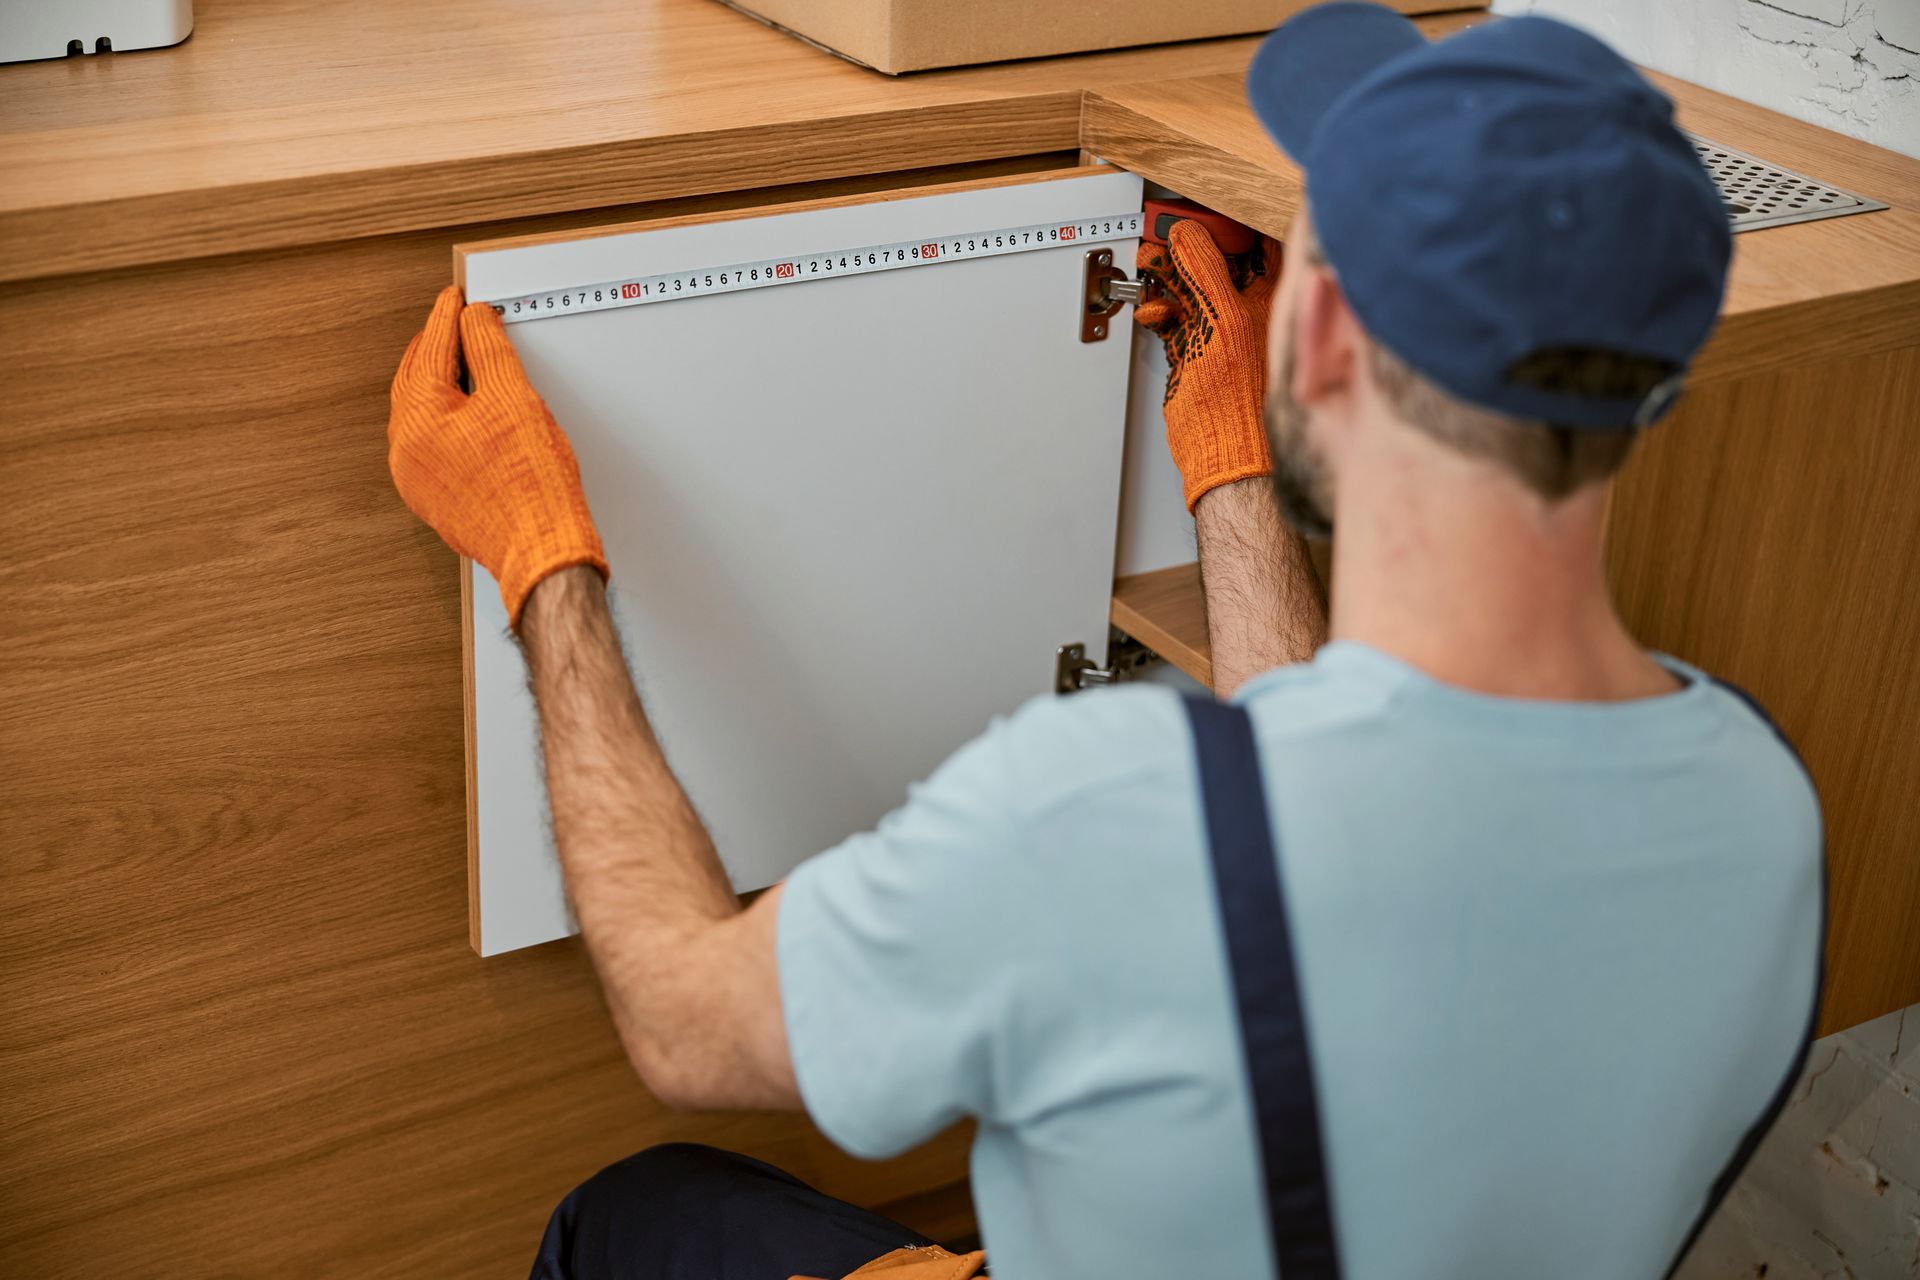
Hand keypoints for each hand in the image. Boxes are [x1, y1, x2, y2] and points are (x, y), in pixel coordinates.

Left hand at [388, 286, 606, 627]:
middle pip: (416, 380)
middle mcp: (406, 450)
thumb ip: (489, 350)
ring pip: (419, 413)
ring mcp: (417, 479)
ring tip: (461, 363)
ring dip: (437, 383)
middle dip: (436, 348)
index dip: (449, 317)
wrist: (541, 551)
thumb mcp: (514, 399)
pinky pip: (430, 444)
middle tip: (454, 323)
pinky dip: (444, 418)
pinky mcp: (435, 500)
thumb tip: (474, 320)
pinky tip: (466, 415)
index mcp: (418, 419)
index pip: (433, 350)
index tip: (457, 299)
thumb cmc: (531, 488)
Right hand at [1134, 222, 1281, 511]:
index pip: (1256, 240)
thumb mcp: (1222, 321)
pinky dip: (1160, 310)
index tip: (1202, 207)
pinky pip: (1176, 317)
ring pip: (1192, 286)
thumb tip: (1189, 234)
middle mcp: (1252, 311)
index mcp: (1273, 298)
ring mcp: (1223, 332)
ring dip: (1168, 276)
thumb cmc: (1241, 404)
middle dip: (1188, 245)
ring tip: (1150, 267)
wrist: (1223, 454)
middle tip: (1164, 232)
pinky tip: (1154, 311)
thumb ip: (1207, 271)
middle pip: (1218, 258)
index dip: (1230, 219)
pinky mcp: (1198, 352)